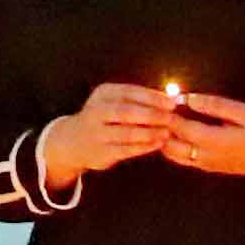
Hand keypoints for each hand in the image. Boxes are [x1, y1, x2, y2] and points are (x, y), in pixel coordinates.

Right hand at [38, 80, 178, 185]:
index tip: (171, 102)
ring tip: (167, 132)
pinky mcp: (101, 152)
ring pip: (126, 132)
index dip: (152, 97)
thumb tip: (169, 97)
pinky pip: (126, 149)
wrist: (72, 140)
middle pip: (127, 111)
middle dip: (152, 115)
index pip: (130, 92)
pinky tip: (157, 144)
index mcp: (103, 94)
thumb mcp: (113, 101)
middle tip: (171, 118)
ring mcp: (97, 133)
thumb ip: (138, 98)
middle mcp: (97, 111)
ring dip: (150, 132)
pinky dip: (144, 147)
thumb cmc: (103, 118)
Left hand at [154, 88, 244, 185]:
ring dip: (164, 139)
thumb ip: (214, 105)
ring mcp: (207, 165)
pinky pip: (182, 159)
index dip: (168, 115)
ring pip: (173, 155)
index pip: (182, 128)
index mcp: (216, 141)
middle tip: (158, 110)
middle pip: (171, 145)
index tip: (160, 101)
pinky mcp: (208, 168)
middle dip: (161, 128)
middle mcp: (207, 156)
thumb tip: (188, 98)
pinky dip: (172, 147)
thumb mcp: (244, 112)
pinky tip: (173, 133)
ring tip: (163, 121)